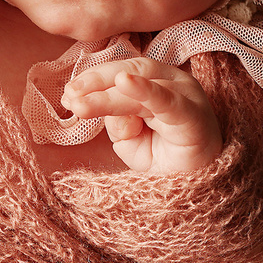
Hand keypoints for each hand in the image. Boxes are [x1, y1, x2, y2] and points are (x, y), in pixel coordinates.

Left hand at [62, 57, 227, 175]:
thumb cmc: (164, 159)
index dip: (93, 80)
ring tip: (81, 105)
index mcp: (156, 82)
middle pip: (131, 70)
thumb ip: (117, 122)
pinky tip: (126, 82)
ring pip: (143, 87)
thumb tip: (106, 111)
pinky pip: (168, 101)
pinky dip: (146, 90)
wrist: (195, 192)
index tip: (68, 94)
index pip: (121, 71)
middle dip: (96, 83)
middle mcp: (173, 82)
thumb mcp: (130, 140)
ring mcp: (186, 96)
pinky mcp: (194, 116)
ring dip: (108, 96)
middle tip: (70, 97)